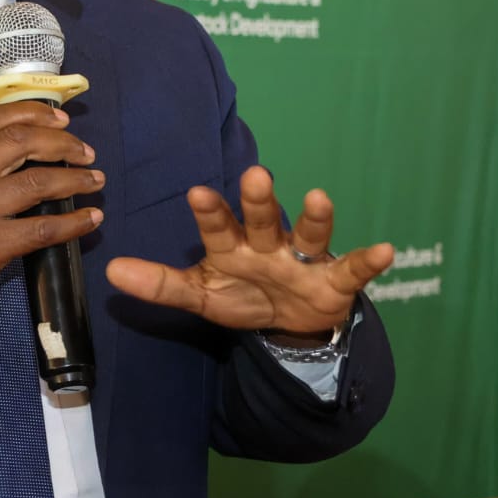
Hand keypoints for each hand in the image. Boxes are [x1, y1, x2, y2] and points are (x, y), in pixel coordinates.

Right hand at [0, 101, 104, 326]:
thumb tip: (19, 145)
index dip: (34, 113)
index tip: (61, 120)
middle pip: (22, 142)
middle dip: (63, 143)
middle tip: (86, 153)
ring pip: (38, 182)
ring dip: (76, 180)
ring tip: (95, 181)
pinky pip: (42, 228)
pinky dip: (74, 223)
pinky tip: (90, 219)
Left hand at [105, 166, 391, 334]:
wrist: (289, 323)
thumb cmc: (241, 295)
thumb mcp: (200, 295)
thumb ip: (159, 284)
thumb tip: (111, 271)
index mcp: (232, 246)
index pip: (218, 226)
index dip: (210, 211)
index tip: (197, 192)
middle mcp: (268, 243)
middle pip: (262, 218)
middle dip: (260, 200)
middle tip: (256, 174)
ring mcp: (304, 258)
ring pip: (309, 233)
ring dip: (314, 216)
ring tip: (318, 196)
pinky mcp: (336, 280)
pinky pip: (354, 268)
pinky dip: (369, 259)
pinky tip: (386, 249)